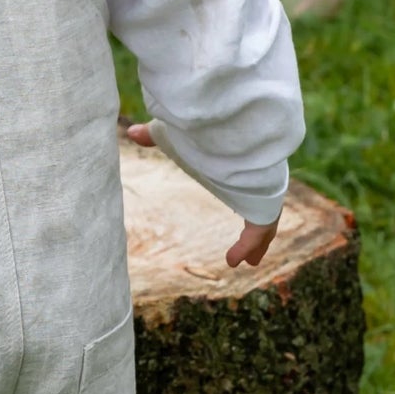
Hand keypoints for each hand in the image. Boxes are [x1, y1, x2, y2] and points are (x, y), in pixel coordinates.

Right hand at [126, 124, 280, 268]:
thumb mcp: (176, 136)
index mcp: (238, 165)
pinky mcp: (264, 207)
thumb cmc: (207, 131)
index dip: (240, 195)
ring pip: (264, 225)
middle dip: (257, 228)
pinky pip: (257, 232)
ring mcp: (263, 195)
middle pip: (260, 208)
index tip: (236, 202)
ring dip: (257, 243)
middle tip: (254, 245)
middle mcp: (256, 181)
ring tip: (250, 262)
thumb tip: (130, 131)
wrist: (237, 133)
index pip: (243, 182)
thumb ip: (156, 136)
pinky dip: (245, 247)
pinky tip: (233, 261)